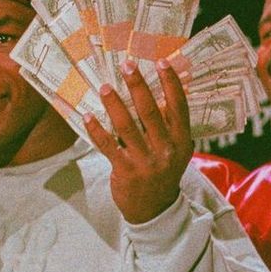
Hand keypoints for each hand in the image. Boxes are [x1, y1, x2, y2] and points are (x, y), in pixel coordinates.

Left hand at [84, 59, 192, 223]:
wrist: (155, 209)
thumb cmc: (162, 171)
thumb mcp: (175, 151)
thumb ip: (168, 127)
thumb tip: (152, 91)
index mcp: (182, 141)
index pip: (179, 106)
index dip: (171, 83)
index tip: (161, 62)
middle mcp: (166, 150)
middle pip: (150, 111)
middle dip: (138, 85)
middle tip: (127, 65)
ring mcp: (146, 161)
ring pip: (127, 125)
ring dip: (114, 103)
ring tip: (104, 86)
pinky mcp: (125, 171)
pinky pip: (108, 145)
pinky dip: (96, 129)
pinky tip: (87, 116)